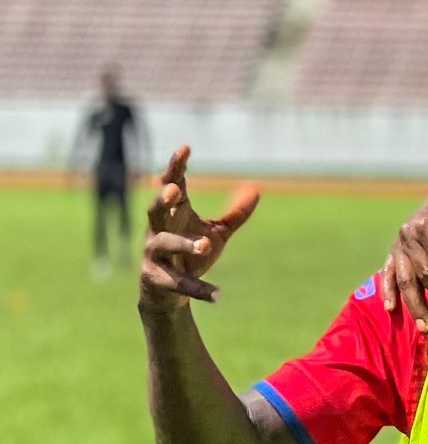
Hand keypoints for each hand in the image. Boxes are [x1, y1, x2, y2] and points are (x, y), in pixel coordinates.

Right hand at [138, 146, 258, 314]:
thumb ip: (235, 215)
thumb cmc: (191, 255)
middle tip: (173, 190)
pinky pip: (179, 283)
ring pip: (164, 244)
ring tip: (205, 245)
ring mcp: (154, 255)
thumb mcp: (217, 233)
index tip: (185, 148)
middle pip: (156, 209)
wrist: (169, 294)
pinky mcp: (157, 279)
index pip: (173, 185)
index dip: (176, 167)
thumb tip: (256, 190)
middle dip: (162, 199)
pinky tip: (218, 296)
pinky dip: (199, 288)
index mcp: (174, 215)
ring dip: (184, 244)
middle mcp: (158, 230)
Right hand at [383, 184, 427, 331]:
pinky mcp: (393, 250)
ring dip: (415, 305)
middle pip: (424, 275)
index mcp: (427, 226)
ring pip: (405, 279)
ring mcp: (398, 243)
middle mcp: (408, 234)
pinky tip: (390, 309)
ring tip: (426, 328)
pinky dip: (387, 291)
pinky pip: (388, 273)